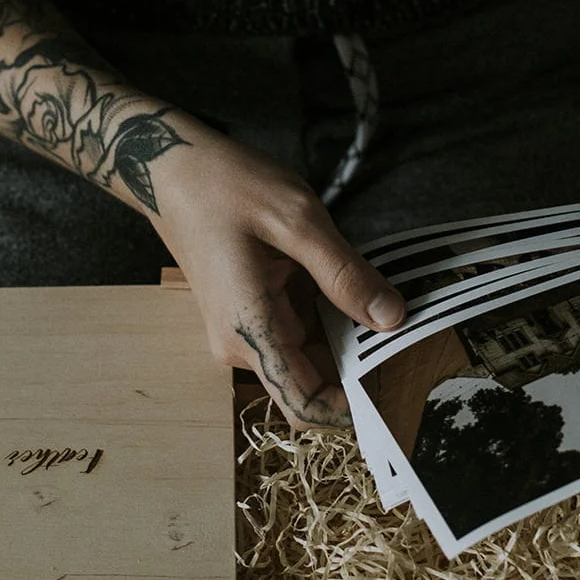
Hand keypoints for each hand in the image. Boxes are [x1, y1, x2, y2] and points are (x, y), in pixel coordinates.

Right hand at [145, 124, 405, 427]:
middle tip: (412, 334)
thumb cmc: (223, 186)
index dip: (351, 412)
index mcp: (250, 330)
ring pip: (310, 355)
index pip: (303, 406)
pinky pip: (298, 329)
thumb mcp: (296, 220)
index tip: (397, 390)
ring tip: (388, 304)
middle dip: (363, 365)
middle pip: (314, 381)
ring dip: (349, 336)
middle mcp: (244, 344)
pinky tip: (355, 287)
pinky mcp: (249, 313)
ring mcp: (244, 330)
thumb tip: (392, 319)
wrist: (168, 167)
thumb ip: (345, 274)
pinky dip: (330, 315)